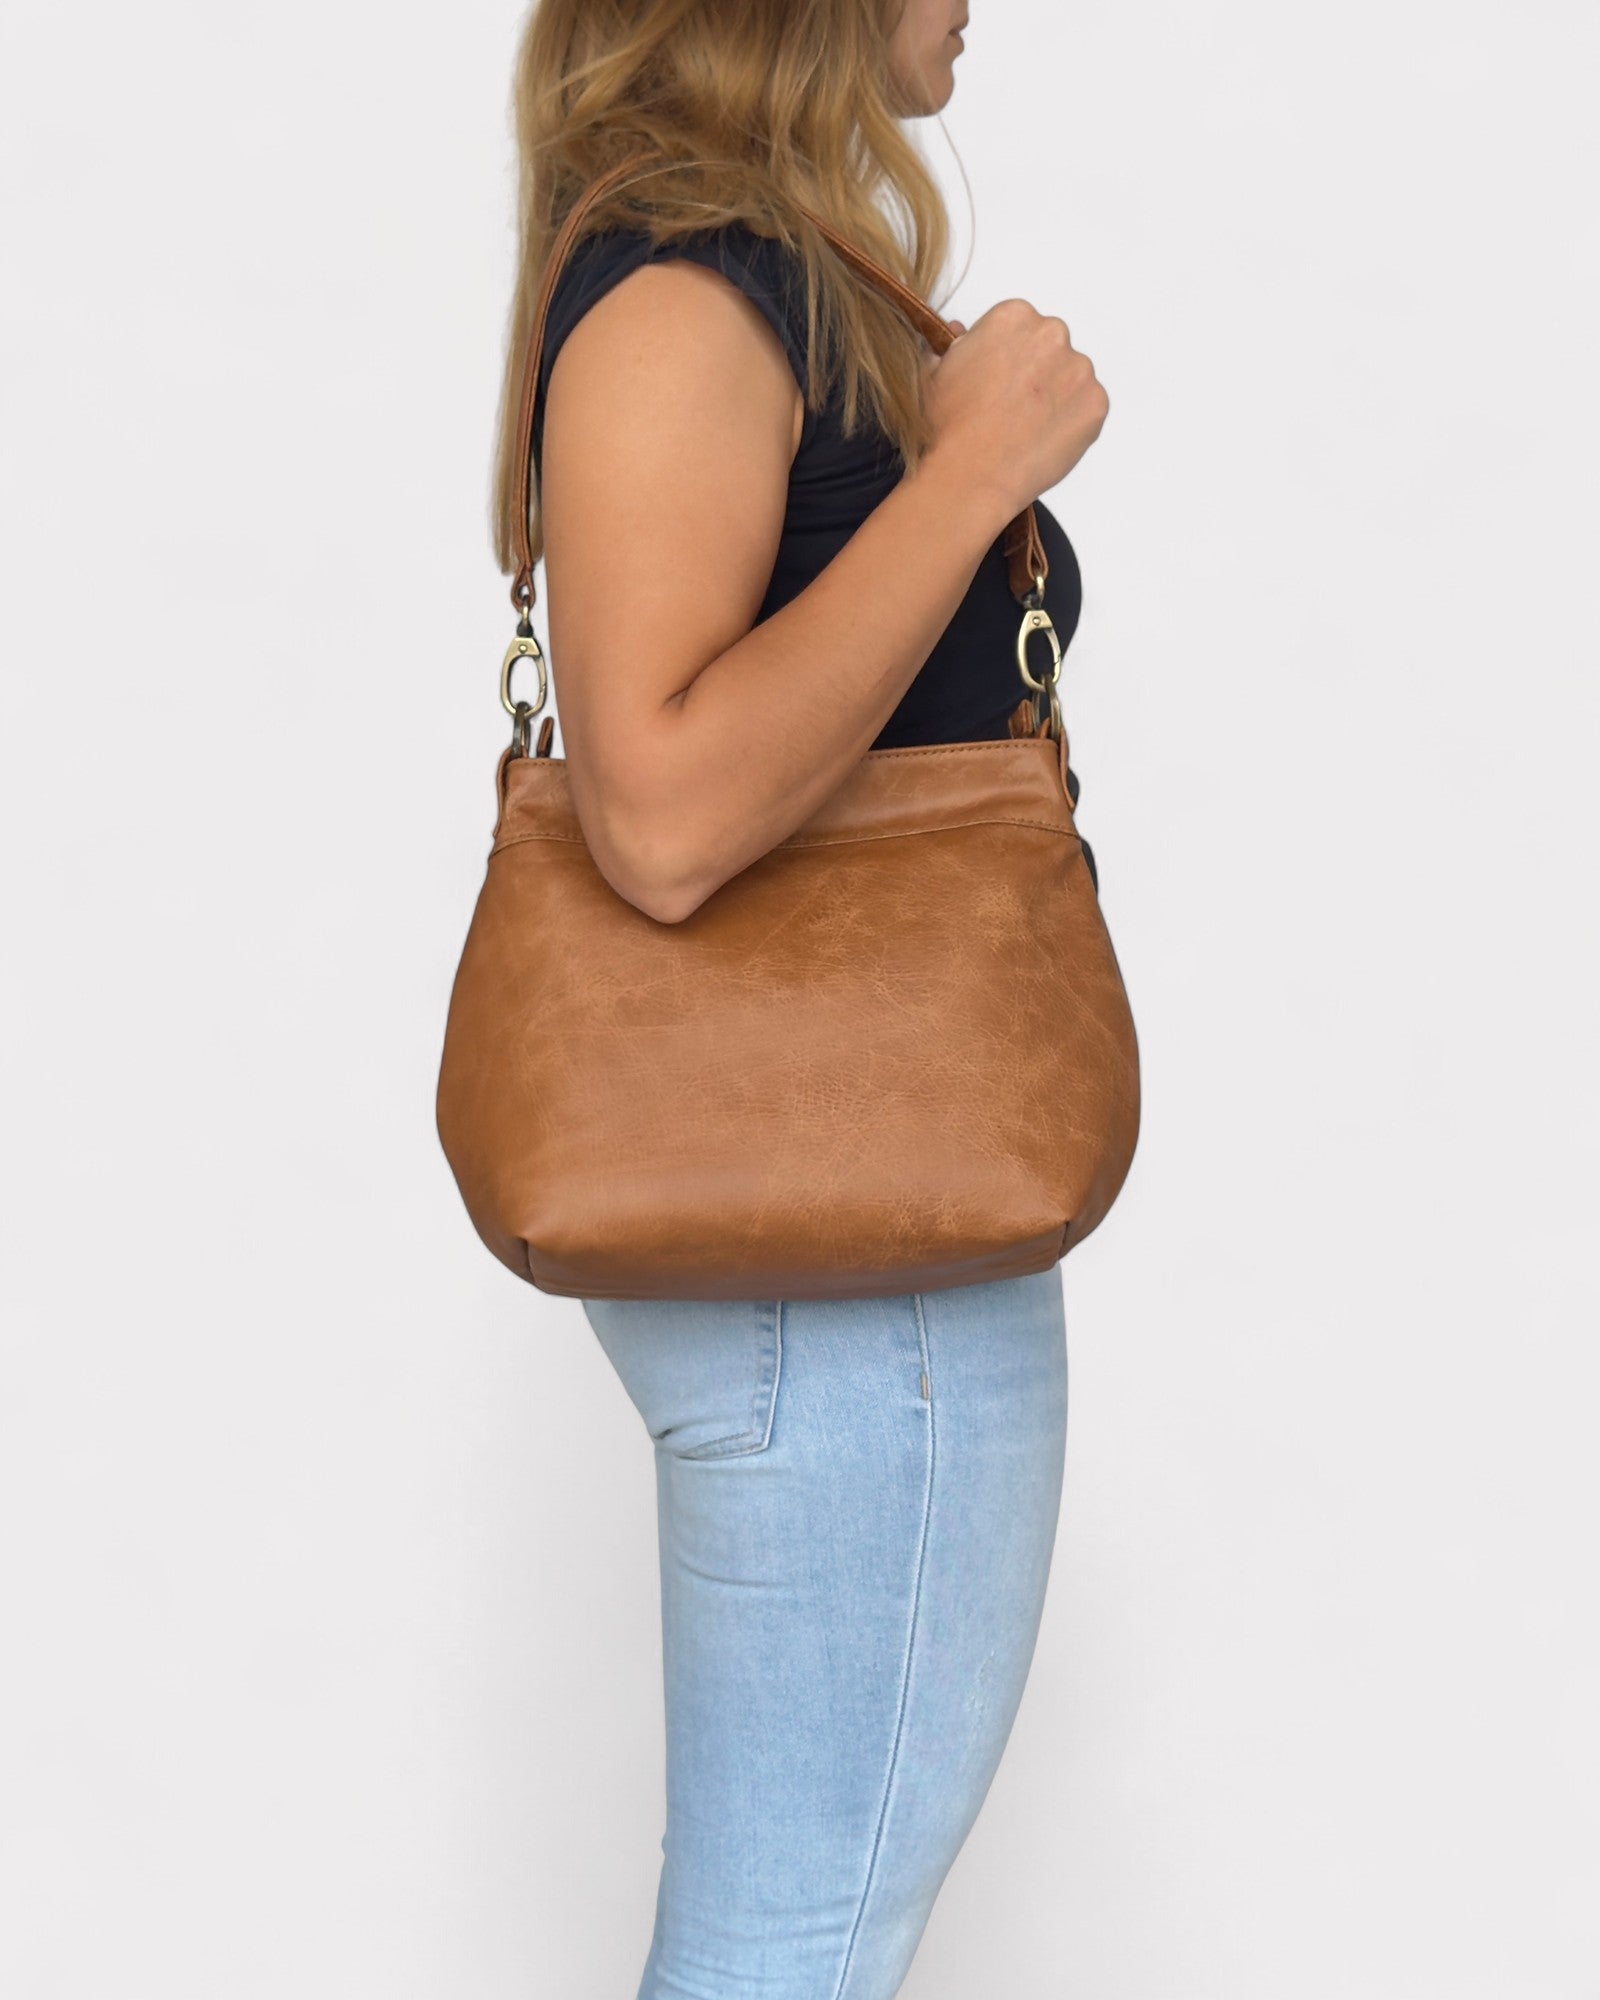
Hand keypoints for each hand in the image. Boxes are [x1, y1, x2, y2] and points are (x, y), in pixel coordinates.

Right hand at [921, 299, 1109, 524]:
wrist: (969, 475)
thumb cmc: (948, 428)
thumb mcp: (937, 371)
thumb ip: (960, 346)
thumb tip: (962, 333)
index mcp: (1013, 316)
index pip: (1021, 328)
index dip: (1008, 359)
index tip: (998, 382)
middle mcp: (1051, 334)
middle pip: (1051, 349)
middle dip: (1037, 373)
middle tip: (1013, 409)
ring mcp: (1079, 369)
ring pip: (1072, 379)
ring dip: (1056, 398)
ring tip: (1026, 430)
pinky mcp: (1096, 404)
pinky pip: (1088, 410)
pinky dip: (1071, 424)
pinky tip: (1043, 441)